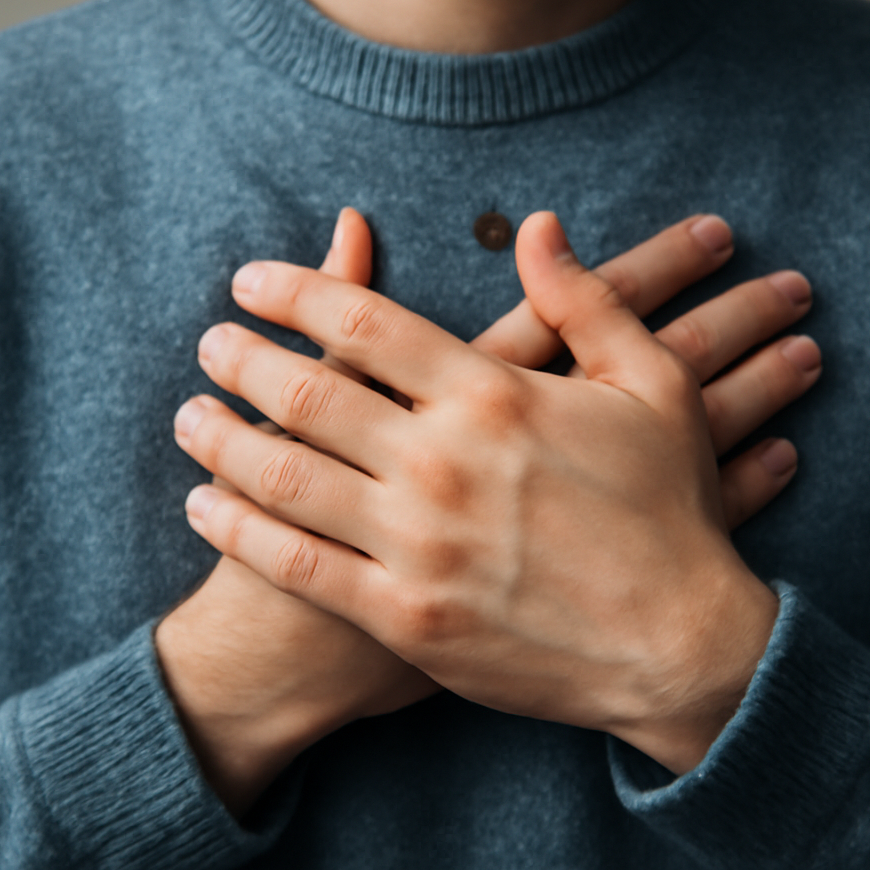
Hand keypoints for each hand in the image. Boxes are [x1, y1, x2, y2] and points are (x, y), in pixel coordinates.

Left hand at [176, 212, 803, 776]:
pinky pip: (295, 565)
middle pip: (303, 393)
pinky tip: (204, 506)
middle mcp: (441, 462)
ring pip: (282, 477)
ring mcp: (417, 545)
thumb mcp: (653, 385)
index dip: (291, 293)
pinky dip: (237, 530)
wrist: (681, 645)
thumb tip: (537, 224)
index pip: (360, 323)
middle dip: (239, 359)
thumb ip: (586, 299)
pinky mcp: (405, 617)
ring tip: (189, 417)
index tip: (248, 282)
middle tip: (208, 344)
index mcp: (492, 395)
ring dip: (218, 439)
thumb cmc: (670, 512)